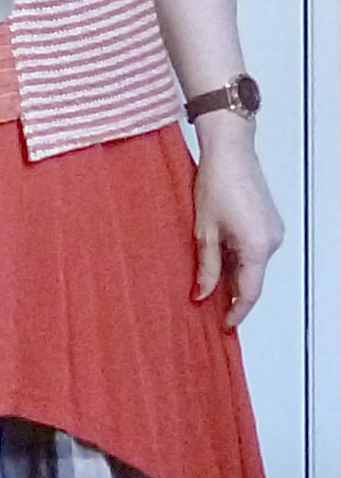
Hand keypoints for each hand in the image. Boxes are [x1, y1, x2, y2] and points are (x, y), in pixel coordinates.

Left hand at [192, 121, 283, 328]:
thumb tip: (202, 295)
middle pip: (252, 280)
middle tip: (207, 305)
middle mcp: (272, 242)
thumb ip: (206, 267)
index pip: (248, 292)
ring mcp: (273, 232)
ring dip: (234, 275)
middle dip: (231, 294)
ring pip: (253, 266)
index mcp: (257, 247)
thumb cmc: (216, 184)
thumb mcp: (204, 232)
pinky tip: (219, 259)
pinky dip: (239, 260)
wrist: (230, 151)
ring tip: (207, 280)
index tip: (223, 325)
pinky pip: (255, 251)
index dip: (235, 312)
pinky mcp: (270, 223)